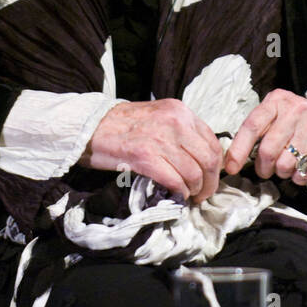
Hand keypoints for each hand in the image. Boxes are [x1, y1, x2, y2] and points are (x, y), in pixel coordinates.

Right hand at [79, 98, 223, 204]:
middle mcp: (175, 122)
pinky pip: (174, 181)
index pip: (213, 142)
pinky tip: (175, 195)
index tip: (210, 178)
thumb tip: (201, 157)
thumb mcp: (159, 116)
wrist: (90, 126)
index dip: (216, 166)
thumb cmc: (123, 124)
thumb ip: (181, 131)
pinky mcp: (145, 157)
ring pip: (194, 173)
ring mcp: (160, 139)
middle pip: (208, 160)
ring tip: (188, 196)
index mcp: (180, 111)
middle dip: (209, 183)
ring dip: (194, 190)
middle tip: (202, 194)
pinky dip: (179, 193)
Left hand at [224, 90, 306, 185]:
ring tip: (285, 167)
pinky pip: (302, 173)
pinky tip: (300, 169)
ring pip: (284, 165)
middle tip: (265, 170)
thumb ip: (259, 127)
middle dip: (263, 168)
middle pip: (268, 150)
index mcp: (277, 101)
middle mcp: (294, 111)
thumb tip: (232, 156)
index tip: (231, 167)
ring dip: (281, 173)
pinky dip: (297, 177)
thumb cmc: (298, 121)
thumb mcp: (278, 113)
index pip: (252, 126)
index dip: (239, 149)